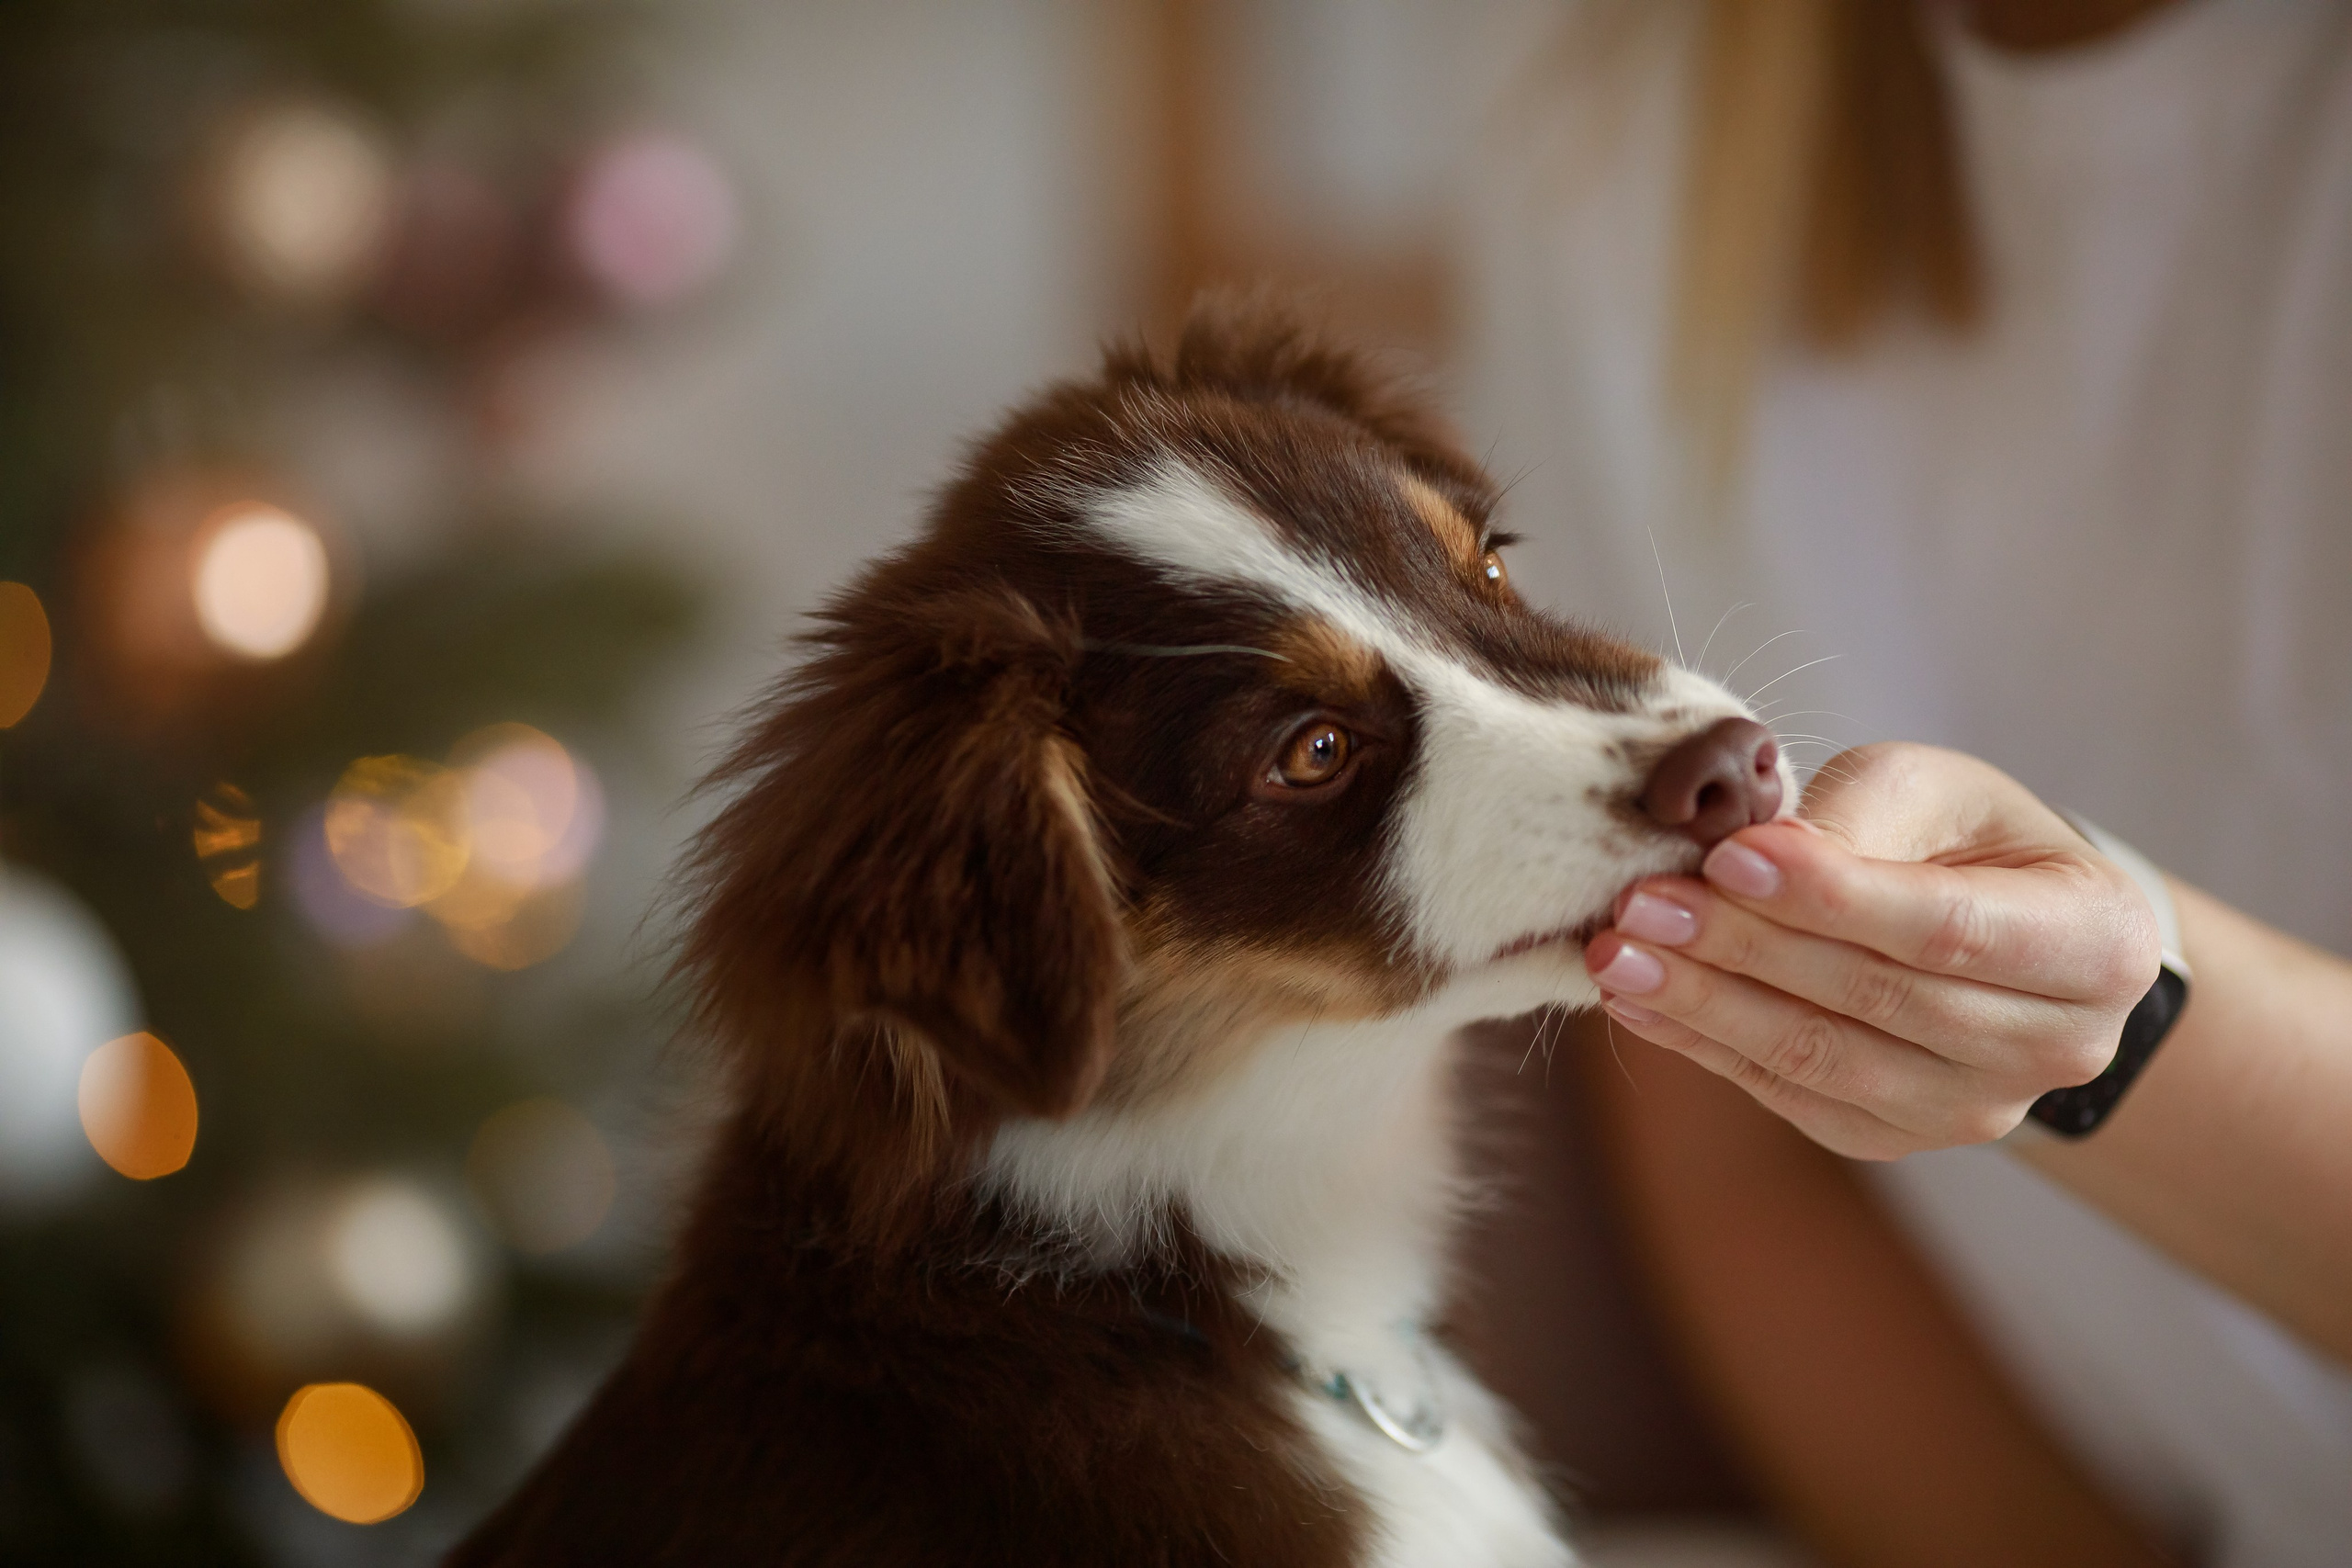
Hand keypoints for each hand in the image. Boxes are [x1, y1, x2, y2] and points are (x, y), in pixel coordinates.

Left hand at [1582, 743, 2163, 1158]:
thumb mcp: (1931, 789)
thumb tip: (1750, 856)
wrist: (1992, 927)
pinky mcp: (1895, 1136)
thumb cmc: (1960, 837)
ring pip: (1826, 1061)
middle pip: (1879, 999)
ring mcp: (1975, 1108)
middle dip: (1746, 948)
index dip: (1833, 896)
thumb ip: (1857, 817)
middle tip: (1642, 904)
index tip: (1729, 857)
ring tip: (1618, 954)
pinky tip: (1639, 1000)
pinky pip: (1790, 1095)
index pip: (1950, 927)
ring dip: (1708, 1006)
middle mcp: (2056, 1045)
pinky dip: (1706, 1046)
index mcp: (2098, 943)